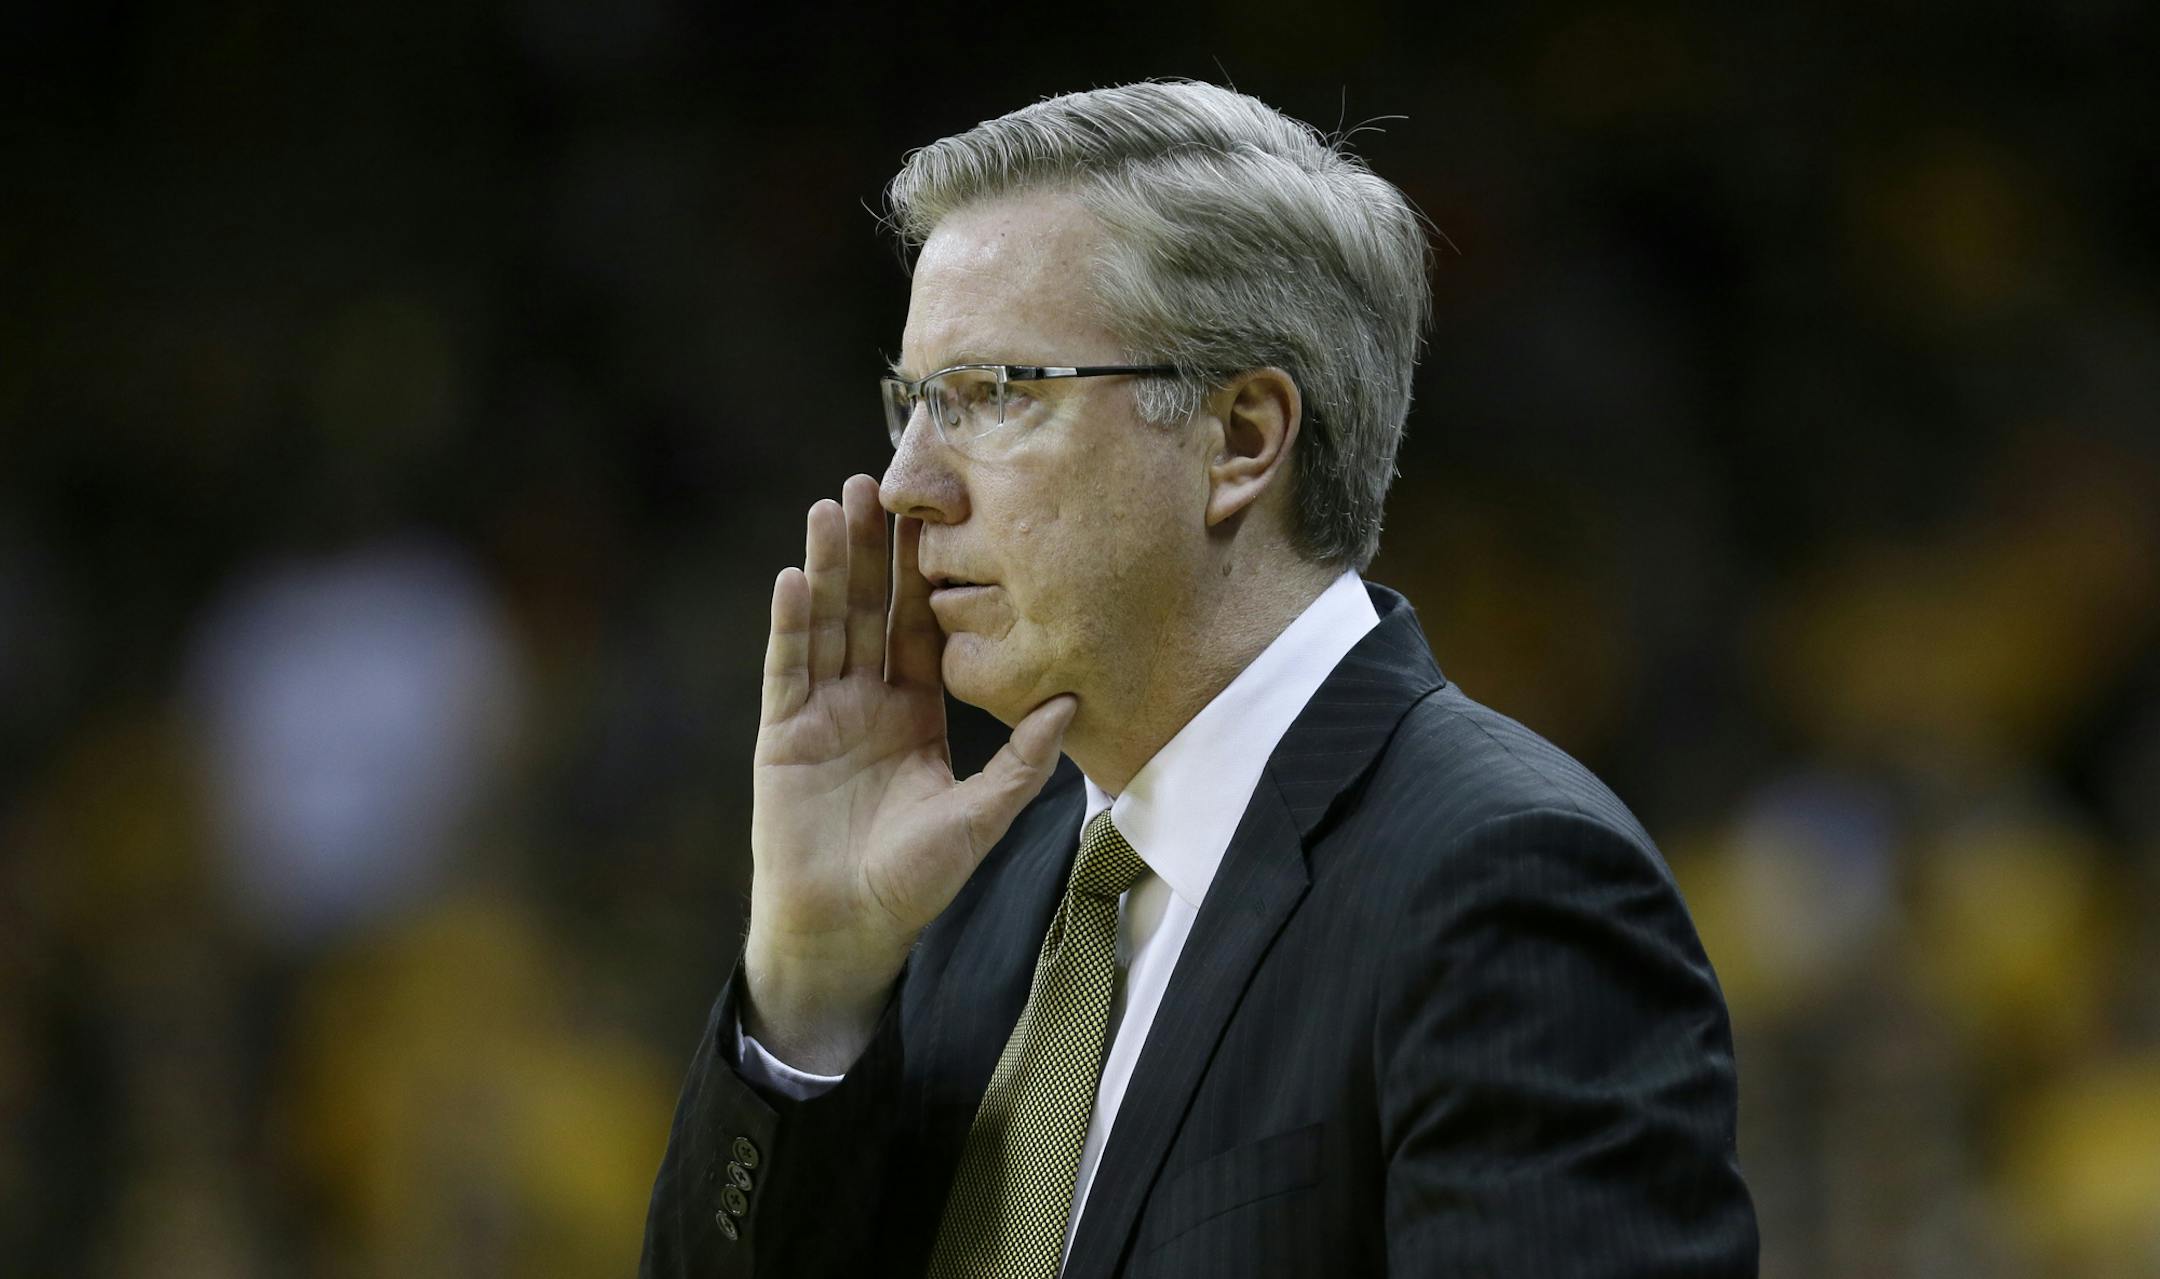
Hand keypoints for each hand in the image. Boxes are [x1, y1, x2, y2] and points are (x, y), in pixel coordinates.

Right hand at [743, 474, 1076, 1070]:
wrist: (848, 931)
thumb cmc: (915, 882)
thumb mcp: (980, 817)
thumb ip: (1021, 761)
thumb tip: (1074, 701)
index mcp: (918, 710)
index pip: (922, 625)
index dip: (927, 571)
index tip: (940, 512)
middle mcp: (868, 700)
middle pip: (870, 608)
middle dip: (874, 547)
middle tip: (880, 478)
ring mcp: (821, 714)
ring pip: (827, 624)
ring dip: (829, 565)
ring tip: (834, 503)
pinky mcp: (782, 735)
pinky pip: (788, 669)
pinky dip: (791, 624)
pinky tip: (793, 576)